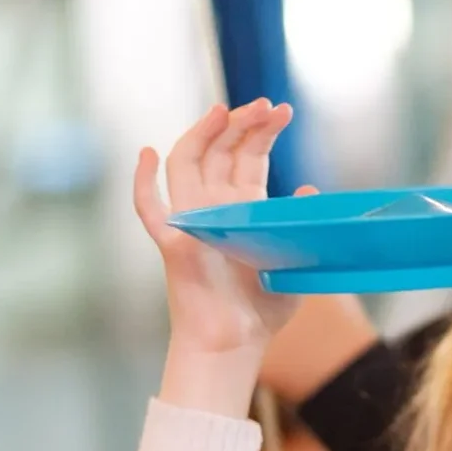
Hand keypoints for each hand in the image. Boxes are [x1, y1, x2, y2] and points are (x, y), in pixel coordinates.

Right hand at [132, 101, 302, 360]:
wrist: (235, 345)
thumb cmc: (262, 311)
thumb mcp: (293, 262)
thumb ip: (301, 226)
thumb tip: (309, 190)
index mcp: (242, 207)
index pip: (247, 154)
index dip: (262, 129)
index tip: (283, 111)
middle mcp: (213, 206)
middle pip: (219, 149)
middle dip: (241, 122)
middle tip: (264, 105)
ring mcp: (189, 221)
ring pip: (186, 163)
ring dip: (202, 134)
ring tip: (224, 111)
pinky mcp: (172, 243)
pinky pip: (148, 208)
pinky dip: (142, 181)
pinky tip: (146, 153)